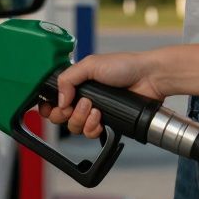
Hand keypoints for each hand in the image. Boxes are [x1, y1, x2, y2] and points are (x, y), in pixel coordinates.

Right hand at [36, 51, 164, 137]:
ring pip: (75, 127)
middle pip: (61, 117)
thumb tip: (58, 99)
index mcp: (77, 83)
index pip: (54, 99)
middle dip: (67, 113)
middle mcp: (83, 98)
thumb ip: (68, 78)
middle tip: (82, 103)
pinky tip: (101, 118)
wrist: (148, 79)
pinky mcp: (106, 122)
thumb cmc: (124, 66)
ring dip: (82, 119)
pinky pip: (90, 133)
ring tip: (95, 109)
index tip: (51, 107)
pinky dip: (93, 127)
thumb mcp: (90, 64)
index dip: (49, 106)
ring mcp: (94, 112)